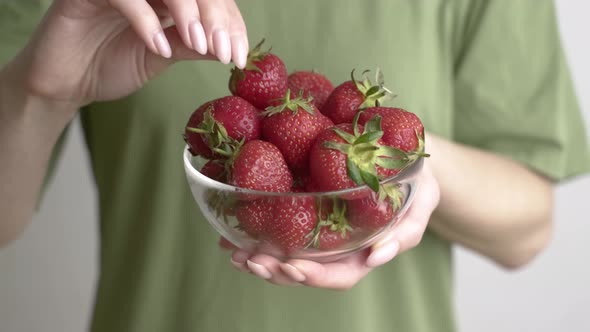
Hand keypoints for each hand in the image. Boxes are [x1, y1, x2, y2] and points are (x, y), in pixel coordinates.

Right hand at [7, 0, 246, 106]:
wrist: (66, 84)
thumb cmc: (111, 65)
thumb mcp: (163, 57)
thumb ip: (192, 46)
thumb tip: (229, 47)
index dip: (229, 23)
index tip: (240, 57)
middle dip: (216, 17)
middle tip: (225, 51)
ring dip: (188, 12)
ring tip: (199, 45)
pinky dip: (146, 20)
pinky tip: (157, 47)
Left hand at [226, 161, 439, 289]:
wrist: (400, 153)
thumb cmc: (415, 181)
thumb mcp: (421, 201)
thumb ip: (405, 231)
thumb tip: (375, 256)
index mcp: (365, 250)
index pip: (339, 275)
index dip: (314, 276)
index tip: (290, 267)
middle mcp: (338, 246)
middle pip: (305, 270)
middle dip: (275, 270)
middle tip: (248, 260)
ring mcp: (320, 230)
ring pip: (287, 253)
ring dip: (259, 256)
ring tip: (232, 250)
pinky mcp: (306, 209)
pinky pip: (280, 226)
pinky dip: (256, 231)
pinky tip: (232, 230)